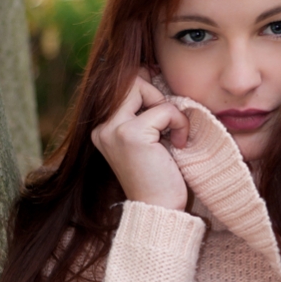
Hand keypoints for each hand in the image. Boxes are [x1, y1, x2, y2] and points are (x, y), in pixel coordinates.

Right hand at [91, 69, 189, 210]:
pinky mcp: (130, 135)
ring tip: (173, 134)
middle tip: (169, 125)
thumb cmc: (160, 177)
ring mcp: (112, 130)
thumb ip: (145, 111)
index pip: (122, 86)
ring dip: (166, 108)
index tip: (165, 109)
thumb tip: (149, 71)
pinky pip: (163, 109)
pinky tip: (179, 143)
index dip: (148, 89)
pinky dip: (178, 122)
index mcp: (103, 128)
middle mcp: (101, 127)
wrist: (159, 210)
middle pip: (130, 81)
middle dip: (157, 97)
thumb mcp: (149, 138)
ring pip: (141, 87)